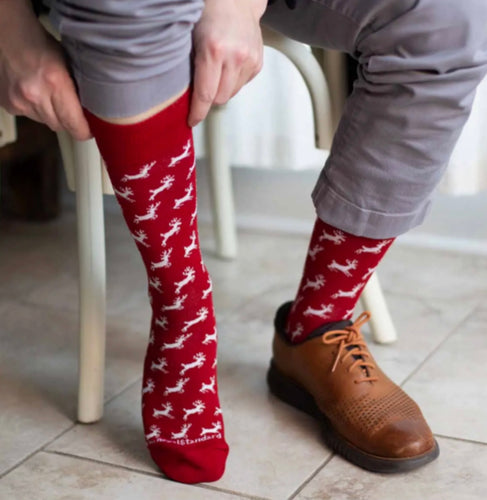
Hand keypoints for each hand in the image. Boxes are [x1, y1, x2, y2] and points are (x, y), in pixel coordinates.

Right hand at [0, 0, 91, 139]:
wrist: (7, 33)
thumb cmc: (40, 44)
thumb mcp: (68, 64)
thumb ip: (77, 90)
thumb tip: (90, 112)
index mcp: (55, 83)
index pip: (74, 124)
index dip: (84, 131)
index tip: (90, 130)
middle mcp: (35, 96)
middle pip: (60, 126)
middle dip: (68, 122)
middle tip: (72, 111)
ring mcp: (19, 102)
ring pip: (45, 122)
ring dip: (51, 115)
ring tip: (49, 95)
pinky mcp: (8, 105)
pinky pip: (29, 116)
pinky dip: (35, 109)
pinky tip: (35, 93)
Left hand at [188, 0, 266, 126]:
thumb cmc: (208, 12)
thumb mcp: (190, 37)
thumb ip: (191, 67)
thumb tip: (186, 96)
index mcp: (214, 50)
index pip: (205, 95)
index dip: (197, 112)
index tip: (192, 121)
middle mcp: (235, 57)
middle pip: (220, 99)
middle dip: (209, 98)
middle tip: (201, 86)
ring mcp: (249, 60)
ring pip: (231, 94)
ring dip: (221, 89)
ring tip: (216, 71)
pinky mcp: (257, 63)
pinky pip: (241, 85)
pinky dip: (232, 81)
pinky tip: (228, 65)